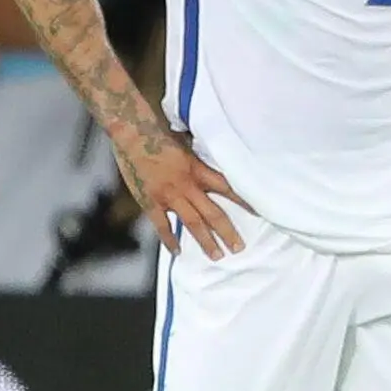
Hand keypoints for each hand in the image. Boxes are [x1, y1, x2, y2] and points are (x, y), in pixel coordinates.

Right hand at [112, 124, 250, 259]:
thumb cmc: (158, 136)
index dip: (243, 202)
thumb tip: (212, 172)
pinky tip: (177, 251)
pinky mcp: (149, 202)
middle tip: (238, 247)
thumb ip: (198, 164)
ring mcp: (168, 196)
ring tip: (216, 255)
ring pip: (192, 223)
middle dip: (227, 232)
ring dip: (205, 240)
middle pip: (212, 213)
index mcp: (197, 170)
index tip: (258, 213)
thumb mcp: (186, 147)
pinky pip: (161, 225)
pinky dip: (169, 239)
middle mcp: (186, 185)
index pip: (227, 189)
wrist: (132, 134)